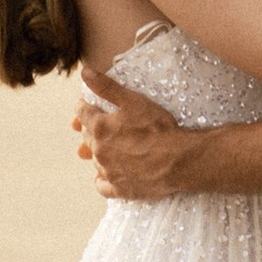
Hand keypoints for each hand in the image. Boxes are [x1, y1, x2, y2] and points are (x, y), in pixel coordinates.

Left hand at [73, 67, 193, 200]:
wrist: (179, 159)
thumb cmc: (158, 128)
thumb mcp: (133, 101)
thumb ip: (106, 87)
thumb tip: (84, 72)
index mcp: (99, 127)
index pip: (82, 113)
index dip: (86, 106)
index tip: (90, 105)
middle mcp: (99, 151)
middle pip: (87, 136)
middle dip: (93, 128)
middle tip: (106, 124)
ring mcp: (108, 172)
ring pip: (95, 160)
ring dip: (100, 152)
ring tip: (114, 147)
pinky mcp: (119, 188)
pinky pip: (102, 185)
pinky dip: (104, 179)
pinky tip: (110, 173)